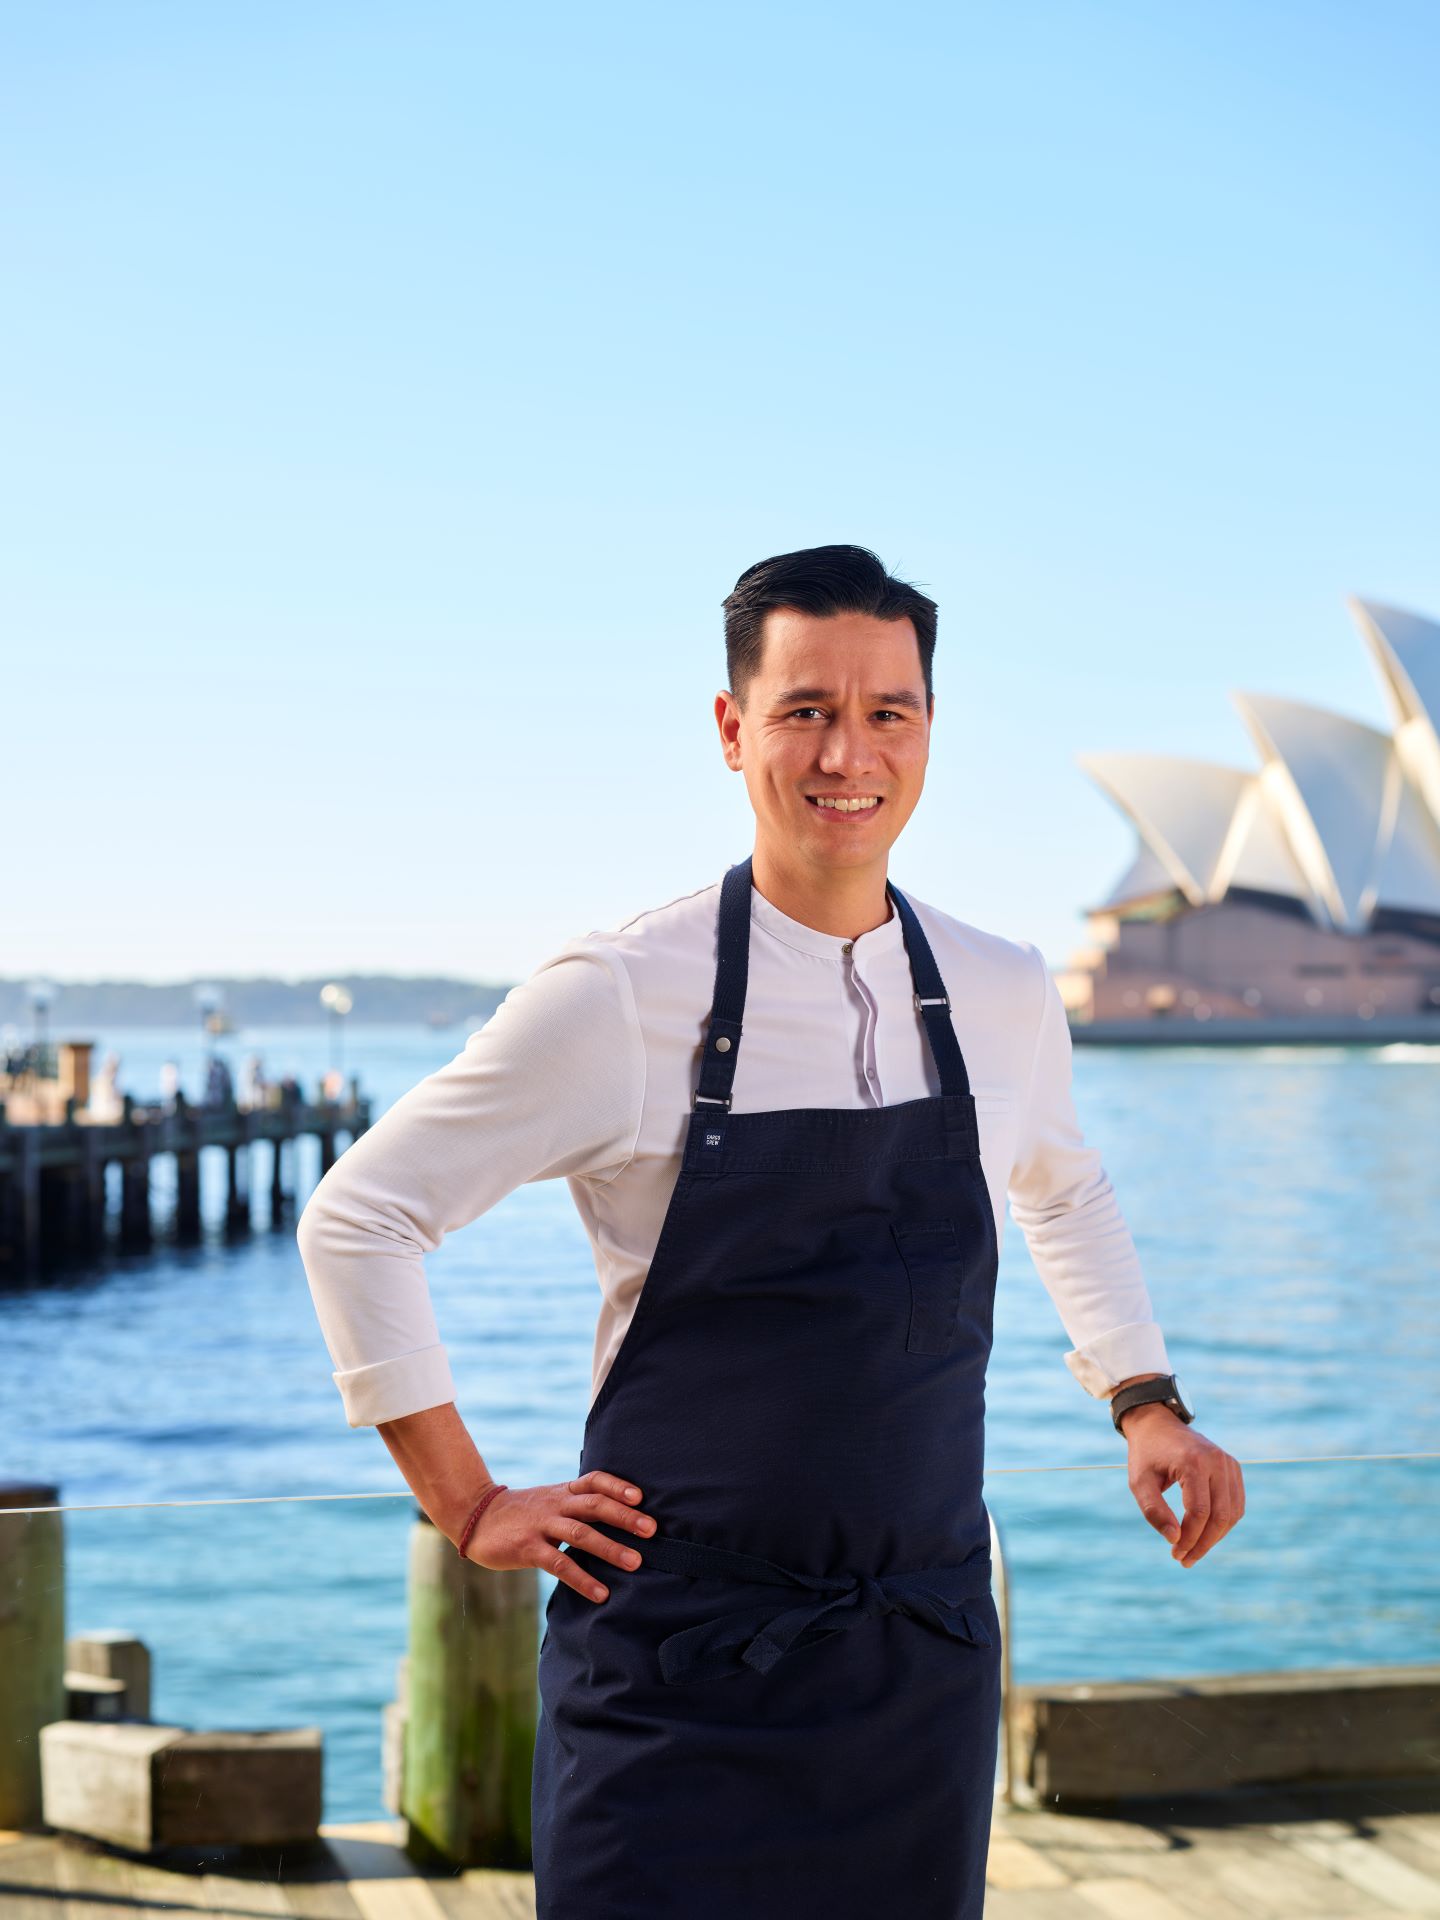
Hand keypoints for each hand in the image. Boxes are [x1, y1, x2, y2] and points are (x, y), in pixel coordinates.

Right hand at [461, 1469, 656, 1603]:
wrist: (477, 1518)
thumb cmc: (523, 1513)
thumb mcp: (551, 1501)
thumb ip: (578, 1505)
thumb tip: (619, 1517)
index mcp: (564, 1491)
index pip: (594, 1480)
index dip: (618, 1486)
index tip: (641, 1496)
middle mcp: (555, 1504)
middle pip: (594, 1504)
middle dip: (624, 1516)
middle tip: (652, 1530)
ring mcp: (541, 1525)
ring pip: (580, 1533)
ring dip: (610, 1548)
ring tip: (635, 1562)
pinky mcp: (528, 1548)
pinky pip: (559, 1563)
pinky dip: (582, 1579)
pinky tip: (600, 1593)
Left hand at [1123, 1406, 1244, 1566]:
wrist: (1157, 1424)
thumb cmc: (1146, 1454)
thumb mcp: (1139, 1482)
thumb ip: (1153, 1511)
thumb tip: (1175, 1540)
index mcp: (1193, 1462)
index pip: (1199, 1512)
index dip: (1189, 1538)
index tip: (1175, 1553)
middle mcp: (1216, 1461)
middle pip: (1220, 1516)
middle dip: (1204, 1544)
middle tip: (1185, 1560)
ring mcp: (1228, 1463)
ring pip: (1232, 1513)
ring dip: (1216, 1537)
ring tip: (1194, 1551)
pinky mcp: (1233, 1467)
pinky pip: (1235, 1503)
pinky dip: (1223, 1523)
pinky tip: (1205, 1534)